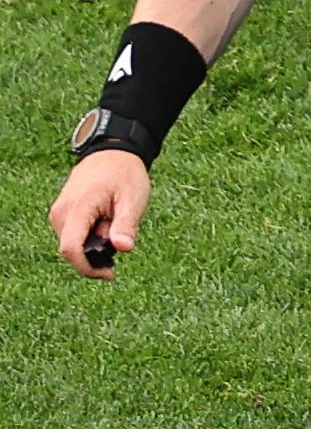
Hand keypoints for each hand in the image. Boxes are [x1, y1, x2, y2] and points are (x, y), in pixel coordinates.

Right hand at [52, 148, 150, 276]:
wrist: (112, 154)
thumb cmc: (125, 174)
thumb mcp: (133, 199)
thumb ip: (126, 224)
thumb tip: (123, 248)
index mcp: (78, 208)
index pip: (70, 248)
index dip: (87, 267)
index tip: (109, 274)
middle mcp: (61, 213)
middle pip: (73, 250)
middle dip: (97, 253)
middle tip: (119, 232)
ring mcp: (59, 214)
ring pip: (74, 244)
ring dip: (96, 243)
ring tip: (113, 220)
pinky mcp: (62, 215)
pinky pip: (75, 235)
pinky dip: (91, 235)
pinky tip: (105, 219)